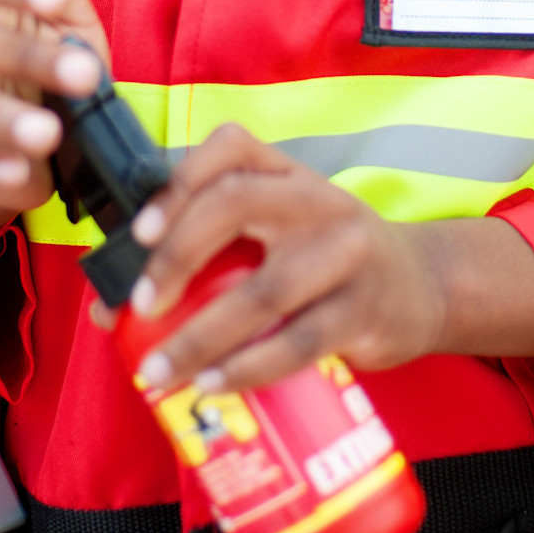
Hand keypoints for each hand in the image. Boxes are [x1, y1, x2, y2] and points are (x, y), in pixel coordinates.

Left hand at [105, 124, 533, 390]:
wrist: (421, 286)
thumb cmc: (326, 259)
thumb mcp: (280, 231)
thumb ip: (209, 253)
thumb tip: (112, 306)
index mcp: (287, 173)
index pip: (230, 148)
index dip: (179, 181)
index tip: (140, 230)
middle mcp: (317, 200)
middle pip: (236, 204)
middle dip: (177, 255)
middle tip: (142, 303)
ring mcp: (346, 252)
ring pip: (263, 289)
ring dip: (200, 335)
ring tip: (161, 369)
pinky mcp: (364, 309)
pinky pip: (298, 342)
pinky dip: (248, 368)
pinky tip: (214, 384)